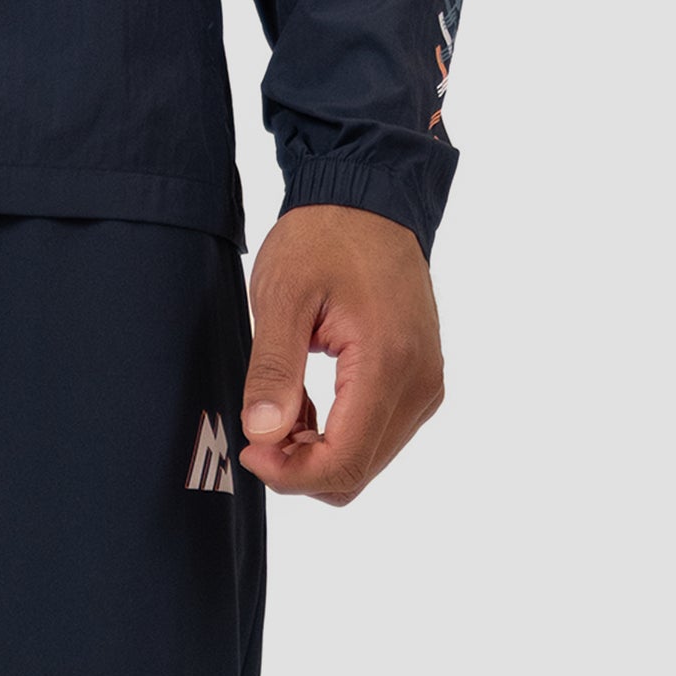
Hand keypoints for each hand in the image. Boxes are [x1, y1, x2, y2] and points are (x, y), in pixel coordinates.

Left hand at [240, 207, 443, 505]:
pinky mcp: (418, 384)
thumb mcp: (283, 295)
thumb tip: (263, 434)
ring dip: (314, 453)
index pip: (343, 462)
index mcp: (389, 363)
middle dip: (299, 467)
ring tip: (282, 405)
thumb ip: (273, 369)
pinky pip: (373, 439)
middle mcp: (419, 384)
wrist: (370, 201)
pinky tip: (302, 405)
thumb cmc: (326, 238)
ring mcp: (424, 387)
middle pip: (355, 474)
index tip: (251, 448)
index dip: (290, 474)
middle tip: (260, 429)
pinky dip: (332, 437)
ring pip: (363, 463)